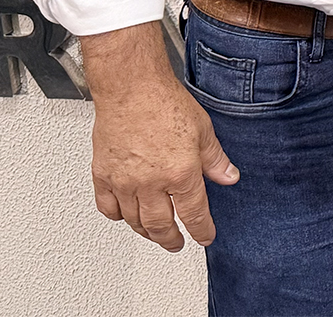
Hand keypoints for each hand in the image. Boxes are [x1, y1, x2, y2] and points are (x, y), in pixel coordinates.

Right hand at [85, 28, 238, 251]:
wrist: (131, 88)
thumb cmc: (165, 103)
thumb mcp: (203, 130)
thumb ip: (215, 159)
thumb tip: (229, 177)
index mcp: (180, 173)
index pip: (193, 214)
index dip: (201, 230)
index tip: (204, 237)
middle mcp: (150, 183)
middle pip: (160, 226)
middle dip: (171, 239)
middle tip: (177, 244)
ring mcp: (124, 182)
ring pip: (134, 221)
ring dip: (146, 232)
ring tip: (155, 234)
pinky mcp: (103, 175)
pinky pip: (107, 207)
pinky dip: (118, 216)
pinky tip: (125, 215)